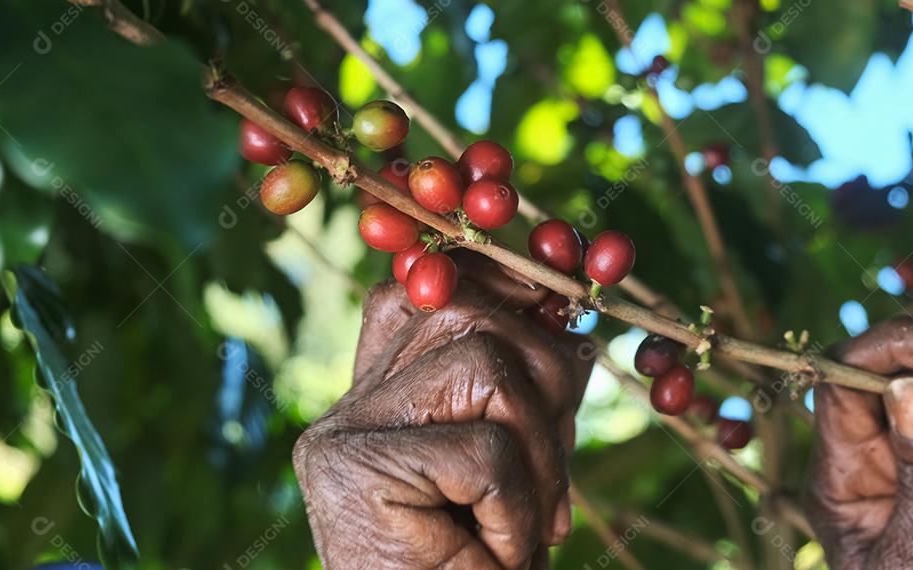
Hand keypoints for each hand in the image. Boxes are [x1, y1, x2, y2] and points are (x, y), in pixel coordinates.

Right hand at [293, 252, 593, 569]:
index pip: (428, 289)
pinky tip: (500, 554)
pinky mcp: (352, 470)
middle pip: (466, 311)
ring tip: (529, 522)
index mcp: (378, 394)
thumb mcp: (516, 464)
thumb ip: (524, 391)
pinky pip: (485, 448)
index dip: (498, 282)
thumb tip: (570, 321)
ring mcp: (342, 432)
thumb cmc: (483, 569)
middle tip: (556, 469)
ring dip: (539, 450)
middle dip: (546, 375)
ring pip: (484, 363)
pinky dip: (519, 506)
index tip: (560, 307)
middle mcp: (348, 404)